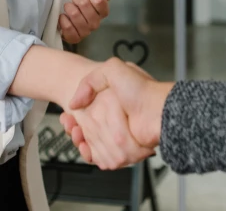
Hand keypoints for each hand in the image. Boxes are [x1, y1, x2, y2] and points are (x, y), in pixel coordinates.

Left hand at [58, 0, 122, 43]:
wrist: (70, 22)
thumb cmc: (83, 9)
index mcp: (102, 13)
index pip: (99, 0)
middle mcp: (95, 23)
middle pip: (84, 4)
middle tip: (74, 0)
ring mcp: (85, 32)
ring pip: (74, 14)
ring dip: (68, 8)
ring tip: (68, 8)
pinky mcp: (74, 38)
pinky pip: (67, 26)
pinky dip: (63, 19)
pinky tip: (64, 17)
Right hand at [60, 58, 174, 166]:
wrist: (158, 111)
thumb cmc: (141, 89)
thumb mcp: (112, 69)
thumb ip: (89, 81)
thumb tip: (74, 103)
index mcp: (111, 101)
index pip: (86, 111)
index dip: (74, 114)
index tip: (68, 114)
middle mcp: (115, 118)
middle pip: (86, 127)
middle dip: (74, 126)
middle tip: (69, 122)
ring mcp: (118, 134)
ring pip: (90, 142)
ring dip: (79, 139)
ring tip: (75, 131)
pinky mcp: (122, 151)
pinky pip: (101, 156)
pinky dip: (90, 153)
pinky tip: (83, 144)